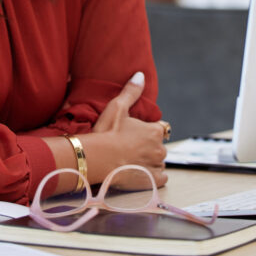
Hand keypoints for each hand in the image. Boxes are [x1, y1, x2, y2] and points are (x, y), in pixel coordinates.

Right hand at [90, 72, 167, 189]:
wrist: (96, 159)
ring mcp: (155, 166)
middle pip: (159, 146)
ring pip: (158, 162)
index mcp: (154, 131)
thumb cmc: (106, 133)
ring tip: (132, 160)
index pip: (160, 129)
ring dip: (150, 161)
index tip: (136, 133)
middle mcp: (159, 148)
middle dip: (149, 146)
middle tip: (130, 147)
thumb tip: (140, 75)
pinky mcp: (151, 181)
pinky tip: (139, 172)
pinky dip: (152, 176)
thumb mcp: (117, 107)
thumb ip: (131, 91)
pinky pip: (160, 178)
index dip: (148, 130)